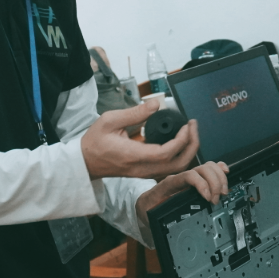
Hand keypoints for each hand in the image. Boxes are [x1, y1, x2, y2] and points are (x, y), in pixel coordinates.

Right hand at [82, 100, 200, 179]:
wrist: (86, 162)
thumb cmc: (95, 141)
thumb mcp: (109, 120)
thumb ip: (134, 113)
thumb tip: (155, 104)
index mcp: (133, 155)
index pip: (165, 153)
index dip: (181, 140)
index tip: (186, 125)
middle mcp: (142, 168)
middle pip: (178, 165)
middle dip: (192, 146)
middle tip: (193, 126)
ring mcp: (145, 173)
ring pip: (176, 169)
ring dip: (188, 151)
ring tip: (190, 132)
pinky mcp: (146, 173)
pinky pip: (169, 168)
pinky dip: (180, 156)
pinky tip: (180, 141)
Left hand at [135, 161, 230, 227]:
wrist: (146, 202)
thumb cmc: (149, 208)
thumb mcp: (151, 213)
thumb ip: (160, 216)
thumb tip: (172, 222)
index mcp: (169, 184)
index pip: (188, 176)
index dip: (202, 184)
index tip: (208, 198)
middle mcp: (181, 177)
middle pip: (203, 169)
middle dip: (214, 183)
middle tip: (216, 199)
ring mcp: (189, 176)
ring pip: (209, 166)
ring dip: (220, 178)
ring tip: (222, 193)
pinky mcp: (196, 179)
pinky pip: (210, 168)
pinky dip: (220, 170)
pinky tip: (226, 174)